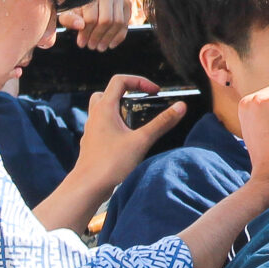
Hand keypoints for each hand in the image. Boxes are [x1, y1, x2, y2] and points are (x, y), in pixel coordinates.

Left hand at [60, 0, 135, 50]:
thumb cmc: (78, 7)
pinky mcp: (127, 4)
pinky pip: (126, 23)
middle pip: (106, 21)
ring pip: (118, 22)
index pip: (92, 18)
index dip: (86, 33)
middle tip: (91, 46)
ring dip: (109, 38)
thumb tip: (80, 25)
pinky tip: (111, 44)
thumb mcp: (69, 12)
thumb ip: (69, 19)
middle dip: (98, 36)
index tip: (81, 43)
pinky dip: (119, 37)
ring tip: (100, 47)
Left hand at [75, 75, 185, 192]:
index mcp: (105, 108)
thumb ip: (162, 122)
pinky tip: (126, 139)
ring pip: (102, 109)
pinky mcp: (92, 143)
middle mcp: (95, 116)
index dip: (139, 81)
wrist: (87, 187)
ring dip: (119, 108)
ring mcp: (91, 130)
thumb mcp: (142, 141)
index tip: (154, 92)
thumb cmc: (111, 162)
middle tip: (141, 102)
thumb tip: (181, 106)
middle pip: (107, 93)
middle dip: (126, 93)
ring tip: (136, 120)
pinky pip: (102, 125)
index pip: (119, 80)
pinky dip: (114, 124)